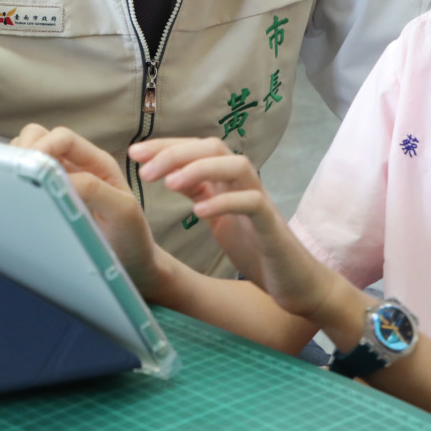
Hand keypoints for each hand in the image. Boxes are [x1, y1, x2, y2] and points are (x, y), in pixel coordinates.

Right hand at [11, 124, 172, 298]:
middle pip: (40, 137)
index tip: (30, 166)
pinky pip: (29, 178)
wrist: (132, 265)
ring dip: (20, 163)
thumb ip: (94, 190)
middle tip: (20, 174)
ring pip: (30, 154)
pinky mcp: (50, 199)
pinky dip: (19, 180)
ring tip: (19, 186)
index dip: (43, 145)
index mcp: (96, 163)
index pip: (62, 137)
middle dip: (26, 149)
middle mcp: (77, 167)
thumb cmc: (131, 238)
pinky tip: (20, 198)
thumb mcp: (121, 211)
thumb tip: (56, 178)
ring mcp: (62, 182)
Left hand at [133, 137, 334, 318]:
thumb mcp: (220, 218)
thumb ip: (200, 193)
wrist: (296, 284)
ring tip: (168, 183)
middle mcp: (245, 184)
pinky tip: (199, 210)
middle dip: (177, 152)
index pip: (197, 149)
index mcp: (229, 182)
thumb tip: (171, 175)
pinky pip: (253, 203)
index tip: (134, 153)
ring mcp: (261, 202)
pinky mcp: (273, 226)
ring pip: (236, 165)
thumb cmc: (257, 250)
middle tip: (144, 168)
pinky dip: (225, 202)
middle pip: (214, 148)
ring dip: (200, 169)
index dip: (166, 146)